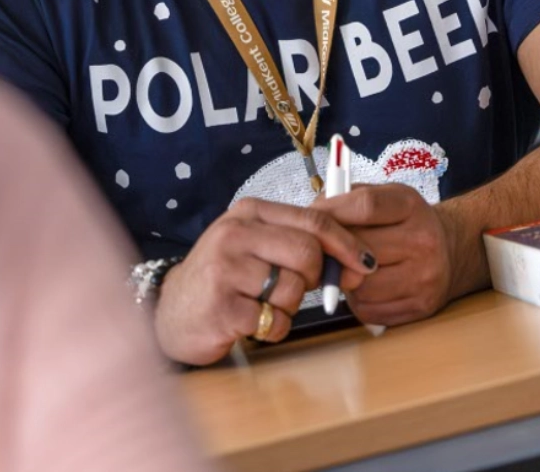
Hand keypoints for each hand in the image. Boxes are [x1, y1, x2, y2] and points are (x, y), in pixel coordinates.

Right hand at [153, 197, 377, 365]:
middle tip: (303, 288)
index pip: (313, 219)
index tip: (366, 262)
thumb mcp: (256, 244)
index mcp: (250, 212)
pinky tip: (253, 321)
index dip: (346, 242)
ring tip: (264, 304)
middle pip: (308, 253)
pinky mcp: (221, 307)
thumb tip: (358, 262)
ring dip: (290, 307)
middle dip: (317, 277)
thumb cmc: (225, 276)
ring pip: (294, 290)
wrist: (172, 310)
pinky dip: (273, 327)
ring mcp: (225, 269)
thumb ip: (300, 243)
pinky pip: (275, 320)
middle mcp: (235, 233)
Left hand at [311, 184, 456, 326]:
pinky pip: (369, 310)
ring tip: (350, 268)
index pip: (366, 206)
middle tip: (325, 250)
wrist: (449, 249)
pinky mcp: (421, 306)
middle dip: (334, 251)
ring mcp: (425, 277)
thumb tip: (312, 217)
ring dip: (345, 280)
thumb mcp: (385, 195)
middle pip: (360, 248)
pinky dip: (357, 301)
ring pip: (361, 286)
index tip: (311, 218)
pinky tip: (366, 286)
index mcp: (410, 205)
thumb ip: (349, 199)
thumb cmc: (405, 221)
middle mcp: (423, 241)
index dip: (332, 212)